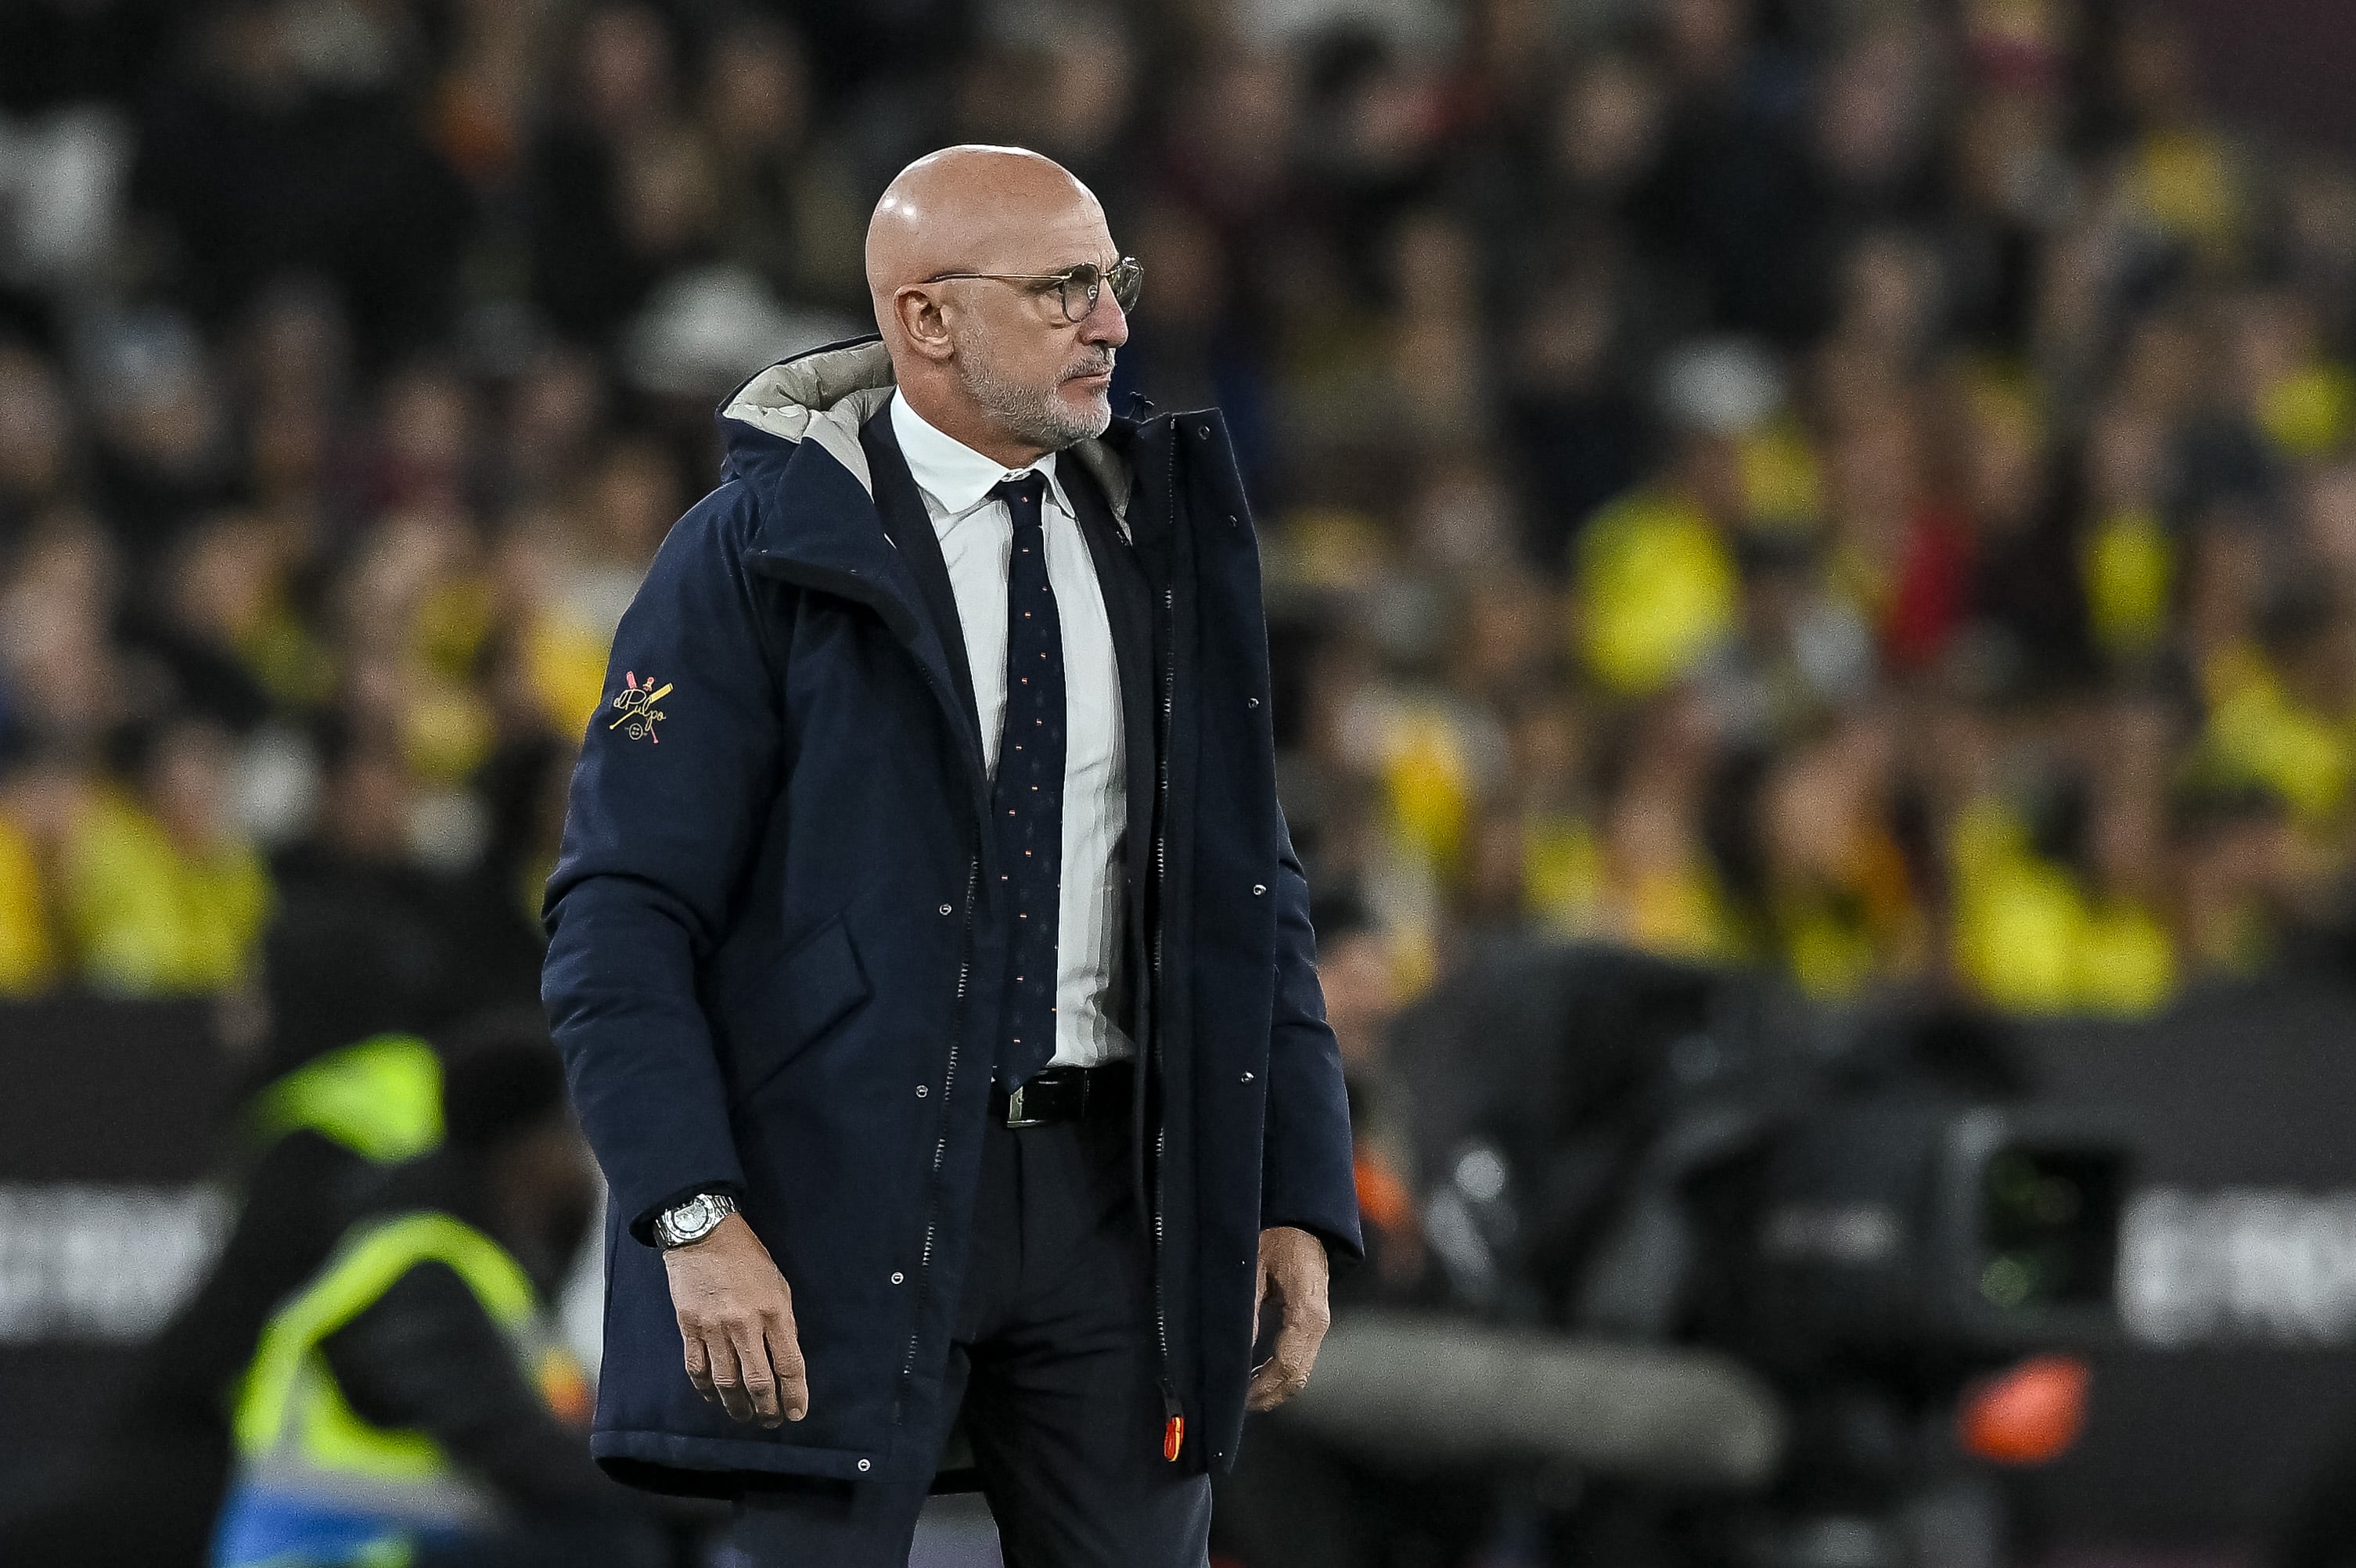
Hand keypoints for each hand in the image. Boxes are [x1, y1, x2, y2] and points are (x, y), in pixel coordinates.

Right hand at [661, 1212, 807, 1426]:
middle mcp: (745, 1324)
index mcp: (774, 1311)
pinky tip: (716, 1400)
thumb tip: (783, 1359)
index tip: (797, 1414)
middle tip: (772, 1422)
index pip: (789, 1363)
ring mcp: (714, 1329)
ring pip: (726, 1382)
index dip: (795, 1394)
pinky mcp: (689, 1328)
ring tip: (746, 1418)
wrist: (703, 1236)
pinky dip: (707, 1390)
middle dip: (768, 1408)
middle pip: (758, 1380)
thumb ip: (782, 1322)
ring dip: (738, 1407)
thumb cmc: (748, 1258)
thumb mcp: (778, 1284)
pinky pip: (697, 1369)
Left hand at [1246, 1225, 1330, 1411]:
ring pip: (1299, 1372)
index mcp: (1307, 1312)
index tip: (1237, 1398)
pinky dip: (1278, 1372)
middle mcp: (1319, 1324)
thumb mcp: (1254, 1266)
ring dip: (1272, 1386)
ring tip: (1240, 1391)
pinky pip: (1299, 1359)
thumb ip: (1247, 1308)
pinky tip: (1254, 1373)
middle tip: (1234, 1403)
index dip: (1262, 1387)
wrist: (1303, 1219)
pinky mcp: (1313, 1323)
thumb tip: (1234, 1350)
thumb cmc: (1277, 1236)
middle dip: (1267, 1395)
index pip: (1287, 1365)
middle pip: (1297, 1377)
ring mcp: (1319, 1325)